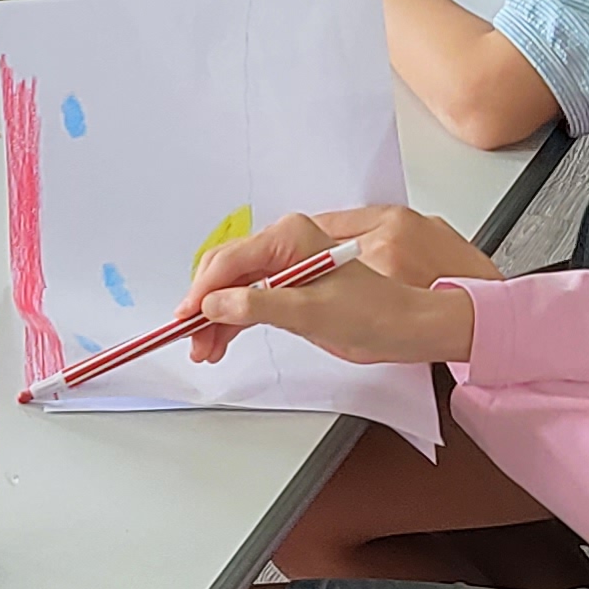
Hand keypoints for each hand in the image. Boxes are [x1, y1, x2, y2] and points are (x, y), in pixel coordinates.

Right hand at [179, 203, 483, 366]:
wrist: (405, 326)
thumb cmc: (373, 312)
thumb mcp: (310, 312)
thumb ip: (259, 305)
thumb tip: (216, 302)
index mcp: (291, 238)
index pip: (229, 261)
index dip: (201, 291)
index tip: (183, 317)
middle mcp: (285, 246)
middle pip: (226, 273)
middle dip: (203, 306)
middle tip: (190, 339)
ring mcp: (286, 267)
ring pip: (233, 290)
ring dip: (214, 319)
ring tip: (204, 350)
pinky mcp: (289, 288)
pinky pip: (249, 301)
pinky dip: (231, 322)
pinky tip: (219, 342)